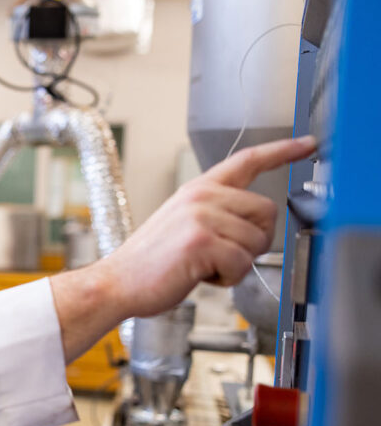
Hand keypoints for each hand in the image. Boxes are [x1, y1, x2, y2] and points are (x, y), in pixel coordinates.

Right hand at [102, 135, 317, 318]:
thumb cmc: (149, 263)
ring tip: (203, 265)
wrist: (117, 282)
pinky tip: (200, 276)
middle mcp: (201, 197)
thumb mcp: (182, 224)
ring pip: (257, 241)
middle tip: (224, 255)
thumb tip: (257, 225)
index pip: (247, 161)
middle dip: (255, 240)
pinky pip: (241, 264)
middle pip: (266, 211)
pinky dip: (227, 279)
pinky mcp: (201, 242)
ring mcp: (201, 217)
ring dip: (237, 264)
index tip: (308, 144)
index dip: (282, 151)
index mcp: (197, 189)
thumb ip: (217, 214)